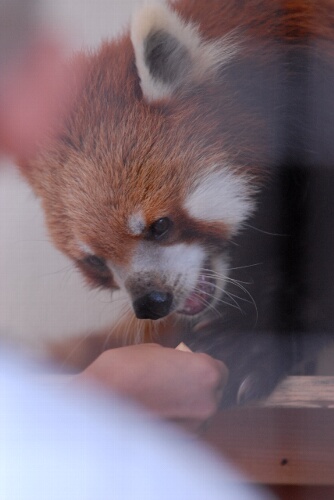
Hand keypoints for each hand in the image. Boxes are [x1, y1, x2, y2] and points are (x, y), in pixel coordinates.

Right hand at [74, 343, 227, 428]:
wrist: (98, 400)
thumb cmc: (124, 371)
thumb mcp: (156, 351)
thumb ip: (178, 360)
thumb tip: (181, 366)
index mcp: (206, 372)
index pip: (221, 371)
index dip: (204, 368)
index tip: (191, 367)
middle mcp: (207, 401)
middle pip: (213, 392)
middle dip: (197, 387)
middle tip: (174, 381)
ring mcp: (194, 424)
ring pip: (200, 412)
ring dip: (187, 405)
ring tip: (162, 396)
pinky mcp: (178, 440)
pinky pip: (185, 426)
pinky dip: (176, 420)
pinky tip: (157, 410)